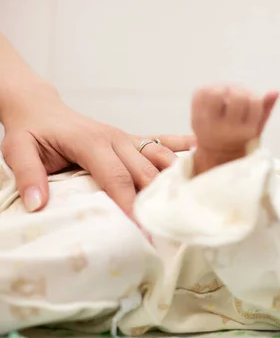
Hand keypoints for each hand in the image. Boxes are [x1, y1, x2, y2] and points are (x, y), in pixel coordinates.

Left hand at [1, 93, 194, 216]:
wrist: (40, 107)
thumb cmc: (31, 131)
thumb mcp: (17, 150)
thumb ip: (27, 175)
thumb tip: (37, 205)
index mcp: (91, 142)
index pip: (117, 178)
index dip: (131, 204)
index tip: (143, 230)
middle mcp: (115, 138)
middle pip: (145, 172)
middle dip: (158, 201)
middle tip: (173, 227)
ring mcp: (127, 137)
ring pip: (159, 157)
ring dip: (175, 178)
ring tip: (192, 200)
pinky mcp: (132, 138)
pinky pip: (162, 140)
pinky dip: (183, 146)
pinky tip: (203, 152)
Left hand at [191, 85, 277, 172]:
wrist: (217, 153)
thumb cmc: (241, 136)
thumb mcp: (257, 128)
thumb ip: (265, 109)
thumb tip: (275, 91)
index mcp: (242, 132)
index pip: (253, 102)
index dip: (254, 98)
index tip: (251, 103)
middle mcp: (224, 130)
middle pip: (235, 96)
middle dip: (239, 92)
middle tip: (238, 96)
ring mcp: (207, 125)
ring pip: (216, 92)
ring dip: (223, 89)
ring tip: (226, 95)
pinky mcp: (195, 117)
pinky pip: (201, 93)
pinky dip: (209, 89)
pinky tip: (215, 96)